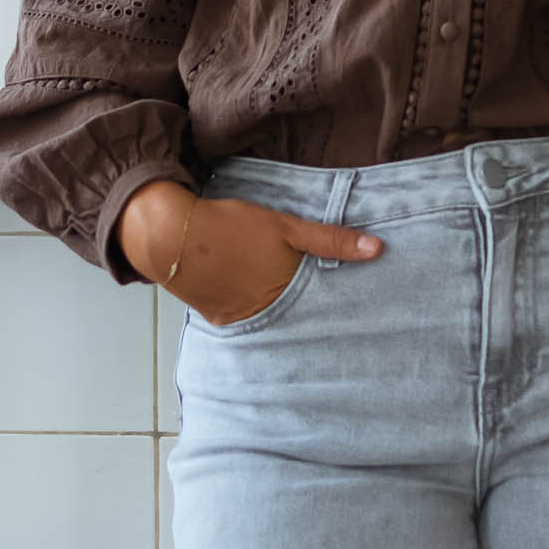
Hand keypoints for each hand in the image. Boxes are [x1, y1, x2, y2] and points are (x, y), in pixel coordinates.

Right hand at [117, 176, 380, 327]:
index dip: (337, 310)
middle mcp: (266, 313)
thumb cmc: (229, 226)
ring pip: (273, 322)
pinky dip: (256, 315)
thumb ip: (330, 240)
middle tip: (333, 321)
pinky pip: (247, 322)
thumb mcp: (284, 226)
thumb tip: (378, 249)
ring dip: (284, 318)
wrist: (170, 235)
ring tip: (298, 314)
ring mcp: (241, 319)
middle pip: (299, 319)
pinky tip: (261, 305)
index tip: (358, 317)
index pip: (323, 309)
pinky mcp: (220, 319)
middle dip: (314, 318)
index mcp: (286, 292)